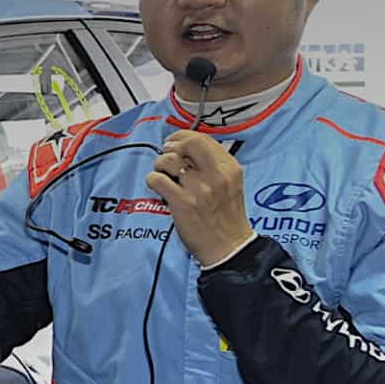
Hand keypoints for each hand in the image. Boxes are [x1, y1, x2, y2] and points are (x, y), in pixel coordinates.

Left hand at [147, 129, 256, 265]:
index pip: (204, 139)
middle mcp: (216, 175)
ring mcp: (199, 189)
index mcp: (230, 168)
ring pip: (169, 159)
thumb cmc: (227, 217)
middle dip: (172, 144)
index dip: (184, 136)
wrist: (229, 247)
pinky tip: (158, 187)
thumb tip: (189, 148)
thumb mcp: (231, 184)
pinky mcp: (182, 203)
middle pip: (189, 142)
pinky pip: (157, 179)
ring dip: (160, 164)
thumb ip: (215, 165)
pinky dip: (153, 180)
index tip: (175, 141)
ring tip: (163, 173)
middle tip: (166, 154)